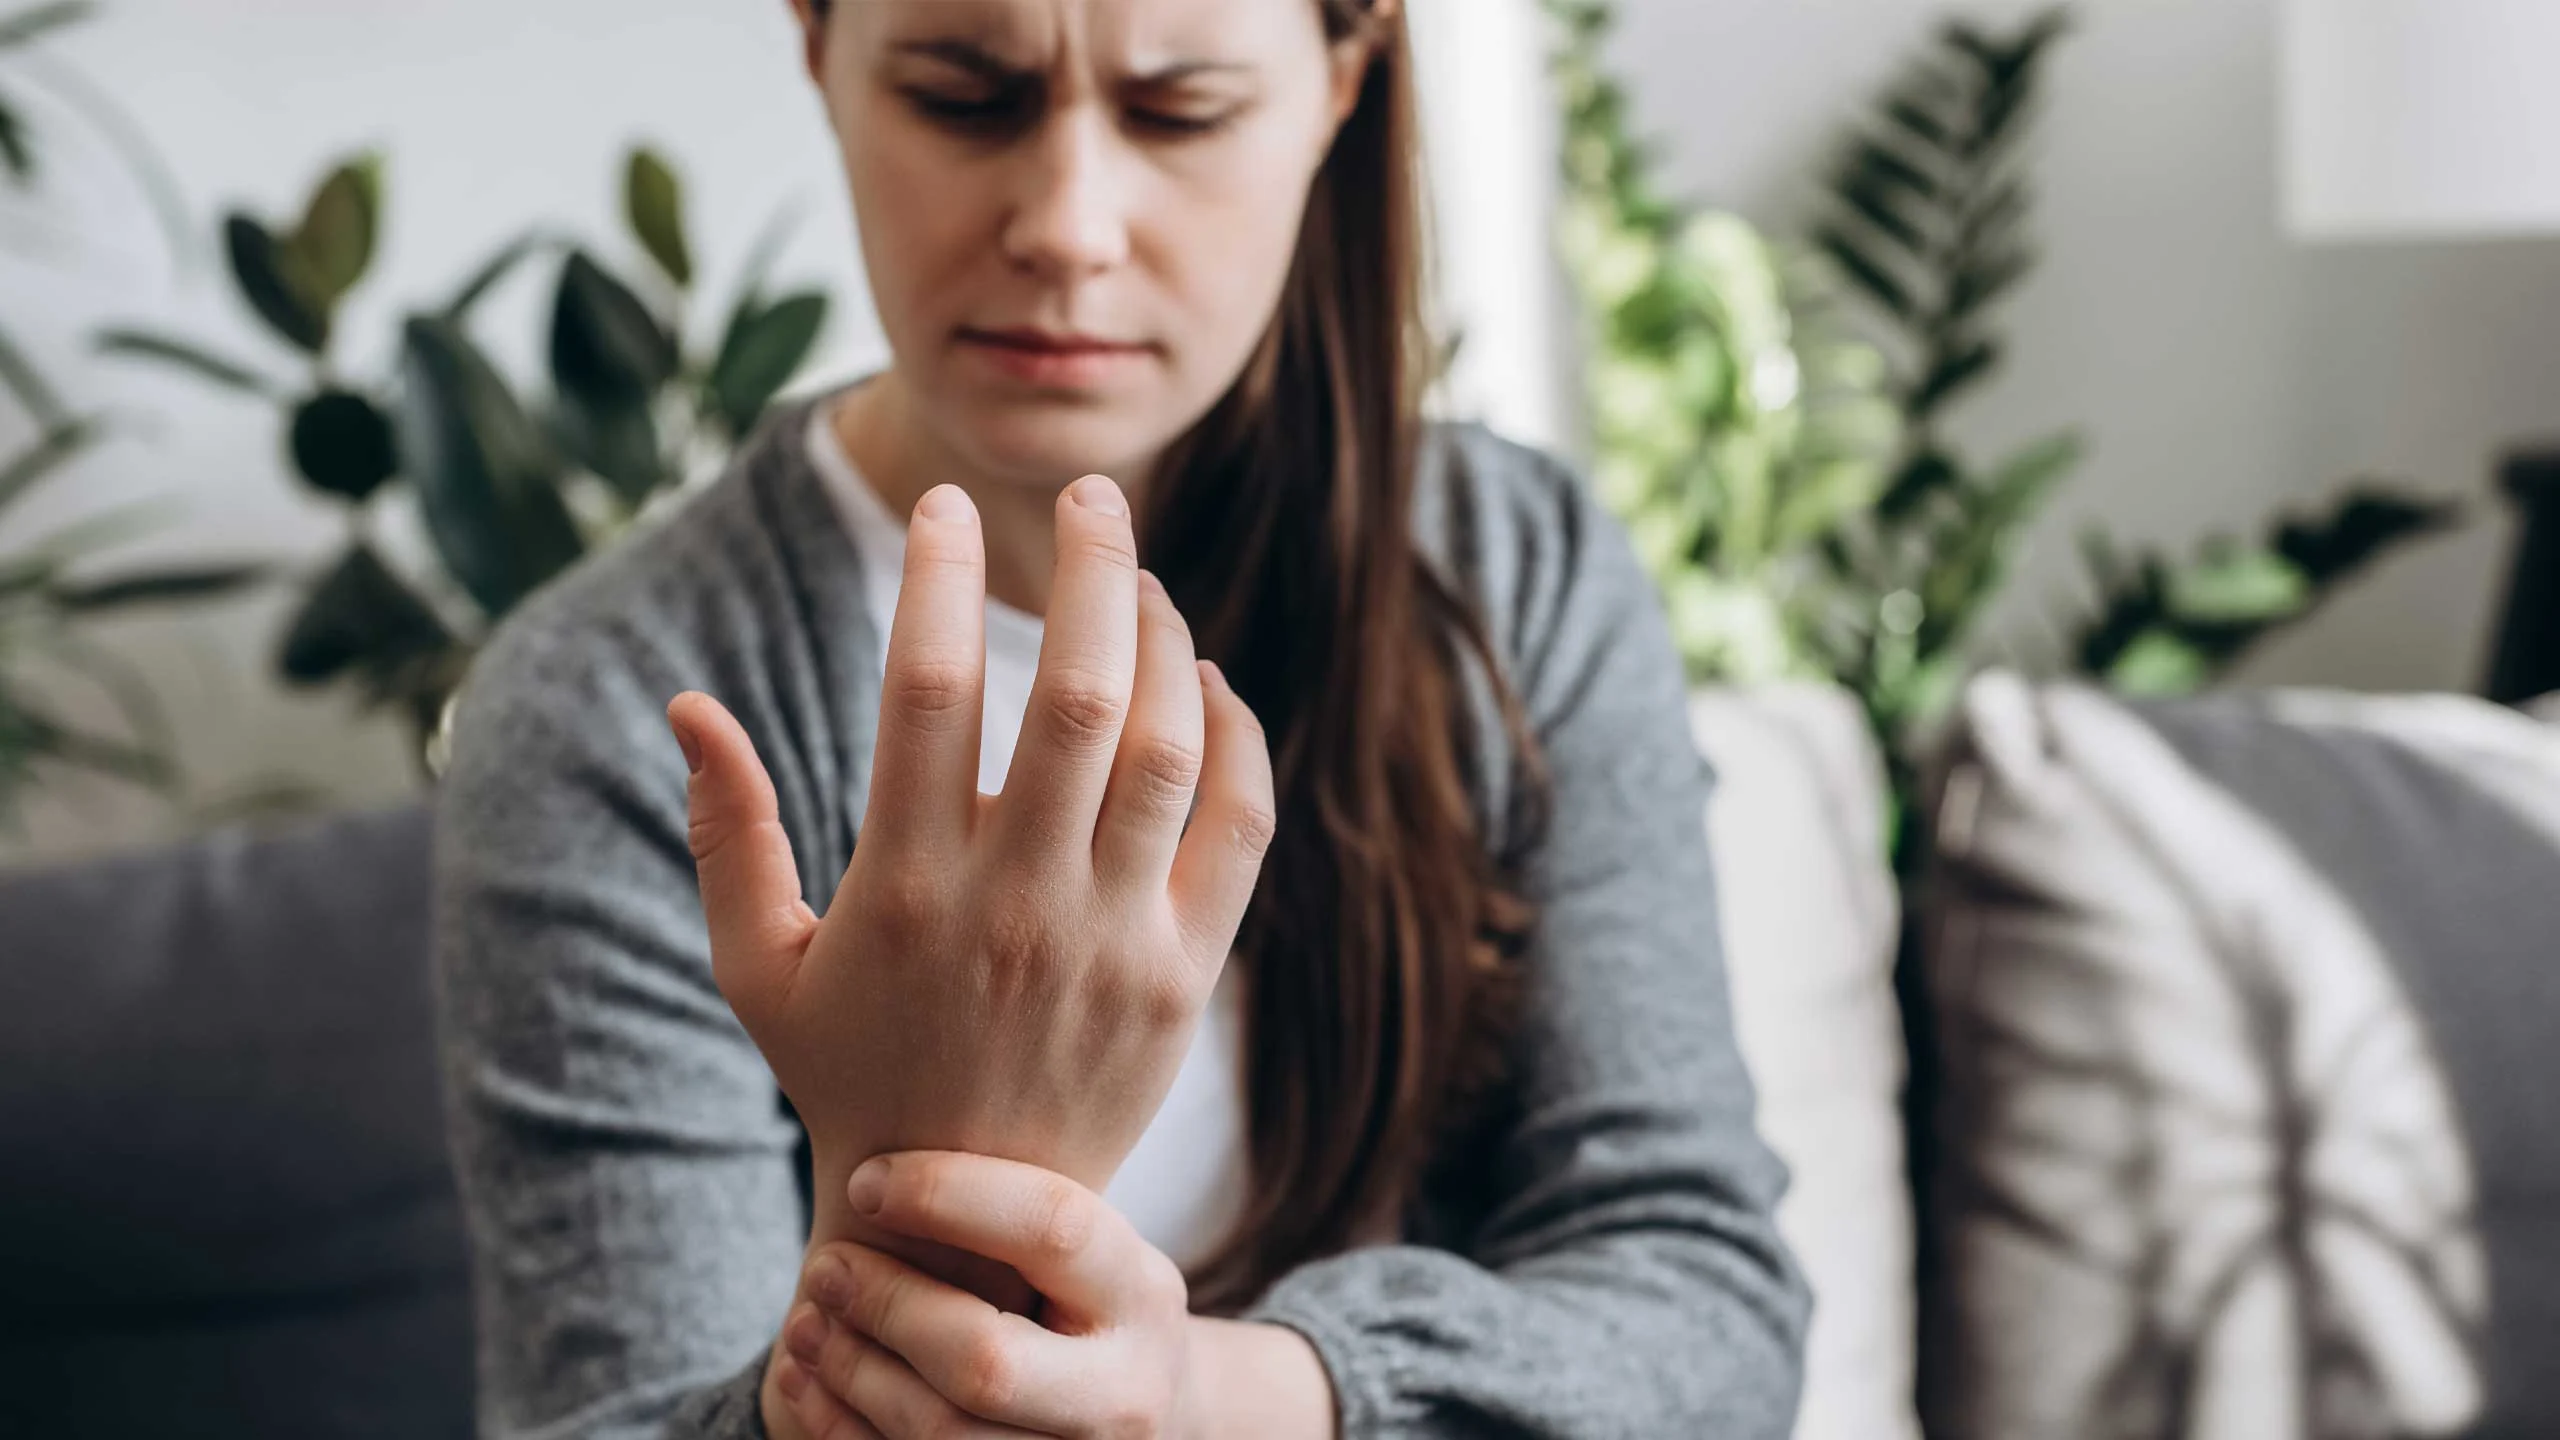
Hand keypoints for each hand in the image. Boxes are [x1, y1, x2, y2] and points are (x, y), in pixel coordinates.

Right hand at [666, 475, 1277, 1236]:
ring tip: (1144, 578)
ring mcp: (1115, 941)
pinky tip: (1208, 686)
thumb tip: (685, 703)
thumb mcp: (757, 967)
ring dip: (1167, 640)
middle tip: (1088, 491)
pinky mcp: (1186, 976)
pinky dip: (1237, 741)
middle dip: (1090, 570)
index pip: (926, 690)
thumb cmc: (847, 1074)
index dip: (940, 579)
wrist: (964, 1221)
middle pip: (1075, 694)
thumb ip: (726, 832)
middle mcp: (1019, 906)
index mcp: (903, 888)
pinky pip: (1239, 827)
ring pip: (1168, 747)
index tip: (947, 507)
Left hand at [771, 1152, 1336, 1439]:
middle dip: (886, 1308)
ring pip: (940, 1437)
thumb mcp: (1090, 1233)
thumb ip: (1027, 1168)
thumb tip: (948, 992)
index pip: (1053, 1224)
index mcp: (1142, 1290)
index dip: (948, 1195)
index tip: (866, 1178)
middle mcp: (1125, 1386)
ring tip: (807, 1321)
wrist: (1138, 1416)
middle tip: (822, 1266)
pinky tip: (810, 1381)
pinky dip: (843, 1432)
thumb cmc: (1080, 1290)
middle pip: (986, 1360)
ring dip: (852, 1374)